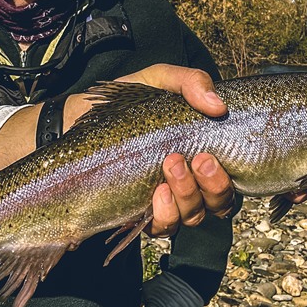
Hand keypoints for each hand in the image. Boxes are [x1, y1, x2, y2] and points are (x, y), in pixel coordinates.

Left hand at [62, 64, 233, 235]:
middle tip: (198, 159)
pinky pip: (162, 227)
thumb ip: (190, 82)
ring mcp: (164, 202)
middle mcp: (188, 184)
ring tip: (171, 165)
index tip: (209, 155)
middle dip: (213, 186)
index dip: (226, 178)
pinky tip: (157, 193)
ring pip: (192, 216)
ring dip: (187, 195)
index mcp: (199, 156)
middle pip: (217, 204)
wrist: (78, 119)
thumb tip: (217, 105)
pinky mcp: (139, 215)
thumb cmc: (125, 103)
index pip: (228, 181)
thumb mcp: (158, 80)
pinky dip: (165, 213)